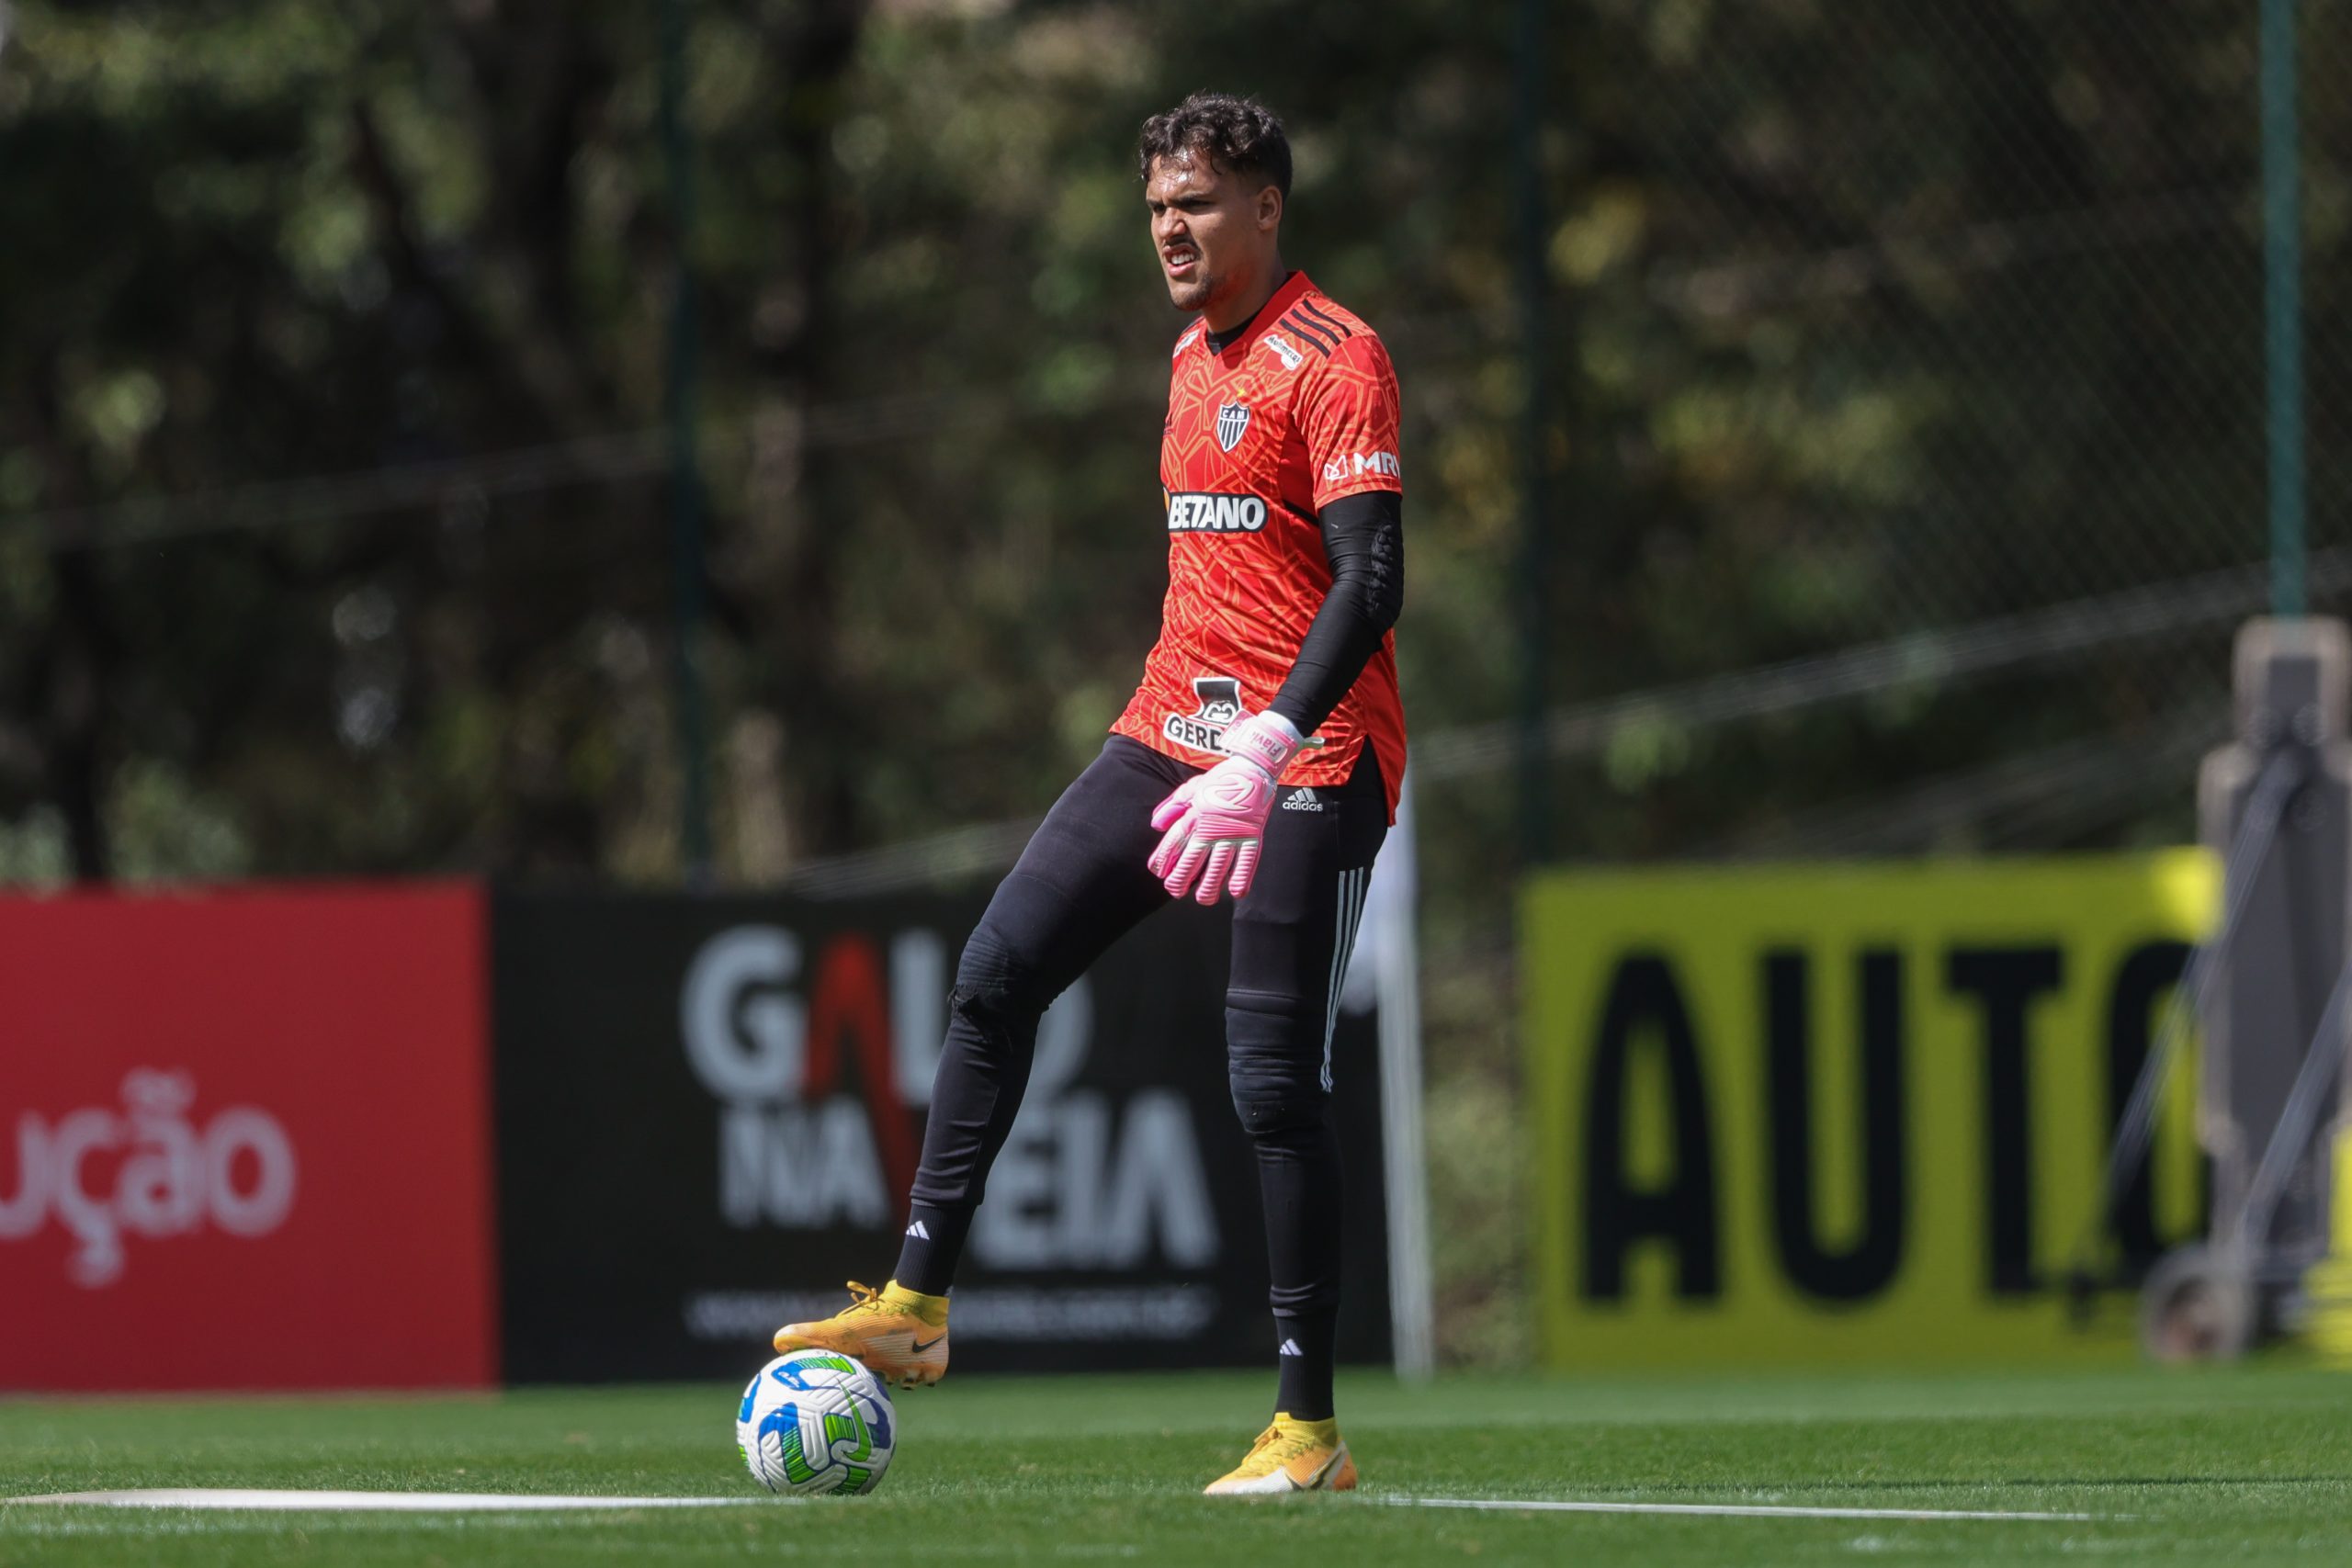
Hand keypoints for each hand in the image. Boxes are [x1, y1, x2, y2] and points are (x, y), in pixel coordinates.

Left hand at [1146, 711, 1305, 903]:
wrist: (1253, 768)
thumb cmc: (1221, 778)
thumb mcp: (1191, 787)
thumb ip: (1172, 807)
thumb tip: (1155, 825)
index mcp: (1195, 815)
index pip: (1175, 842)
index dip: (1164, 859)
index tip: (1158, 873)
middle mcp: (1212, 827)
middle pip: (1193, 859)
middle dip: (1181, 879)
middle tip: (1176, 891)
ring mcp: (1233, 833)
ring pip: (1218, 866)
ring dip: (1209, 885)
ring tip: (1202, 898)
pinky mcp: (1253, 836)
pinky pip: (1248, 861)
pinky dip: (1242, 877)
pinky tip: (1235, 892)